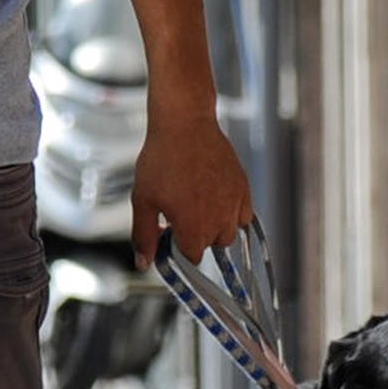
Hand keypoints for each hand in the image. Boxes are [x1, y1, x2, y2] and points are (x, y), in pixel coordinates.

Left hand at [129, 114, 252, 270]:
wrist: (184, 125)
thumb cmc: (161, 160)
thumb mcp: (143, 201)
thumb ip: (144, 236)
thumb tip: (144, 263)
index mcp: (193, 227)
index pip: (191, 257)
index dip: (178, 248)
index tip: (168, 232)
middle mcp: (218, 219)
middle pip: (210, 246)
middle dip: (194, 237)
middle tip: (178, 214)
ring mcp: (234, 203)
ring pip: (229, 233)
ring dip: (214, 228)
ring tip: (196, 207)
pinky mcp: (243, 187)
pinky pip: (245, 215)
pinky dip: (233, 215)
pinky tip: (215, 201)